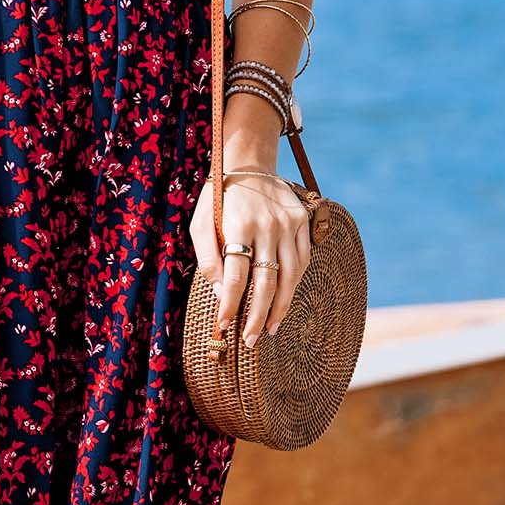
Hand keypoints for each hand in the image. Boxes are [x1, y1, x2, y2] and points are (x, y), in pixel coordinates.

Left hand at [189, 172, 310, 346]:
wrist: (249, 165)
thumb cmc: (219, 200)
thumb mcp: (201, 223)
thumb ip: (208, 257)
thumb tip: (219, 294)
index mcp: (239, 224)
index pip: (235, 275)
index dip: (229, 303)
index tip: (224, 324)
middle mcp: (267, 225)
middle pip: (265, 281)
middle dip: (257, 315)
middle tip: (250, 339)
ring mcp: (289, 224)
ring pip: (289, 275)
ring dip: (280, 306)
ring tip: (270, 328)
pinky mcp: (302, 222)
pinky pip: (302, 261)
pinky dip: (294, 284)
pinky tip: (284, 301)